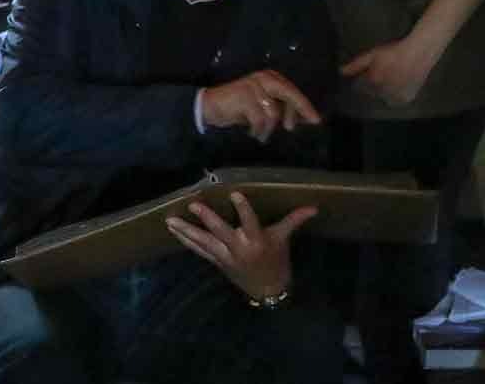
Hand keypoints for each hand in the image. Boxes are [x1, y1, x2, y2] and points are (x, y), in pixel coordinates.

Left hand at [166, 191, 316, 301]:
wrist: (267, 290)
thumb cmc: (276, 261)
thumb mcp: (284, 239)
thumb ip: (294, 220)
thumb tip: (314, 207)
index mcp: (256, 240)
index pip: (249, 220)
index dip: (242, 208)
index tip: (234, 193)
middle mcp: (238, 248)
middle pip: (220, 231)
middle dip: (207, 218)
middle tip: (193, 205)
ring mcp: (225, 256)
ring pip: (203, 242)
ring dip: (186, 231)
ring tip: (170, 220)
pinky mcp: (217, 262)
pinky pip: (199, 251)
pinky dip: (187, 241)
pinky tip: (175, 232)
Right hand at [199, 69, 321, 141]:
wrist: (210, 107)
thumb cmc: (239, 108)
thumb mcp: (262, 108)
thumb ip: (280, 109)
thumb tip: (302, 119)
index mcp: (271, 78)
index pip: (292, 91)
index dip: (304, 106)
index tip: (315, 120)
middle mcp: (264, 78)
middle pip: (289, 94)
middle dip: (299, 111)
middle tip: (297, 127)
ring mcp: (254, 86)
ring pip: (273, 112)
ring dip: (268, 128)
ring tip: (261, 134)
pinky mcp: (244, 96)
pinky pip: (260, 118)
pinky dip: (258, 129)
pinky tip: (252, 132)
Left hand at [339, 32, 440, 106]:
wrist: (419, 52)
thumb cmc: (394, 52)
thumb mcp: (372, 55)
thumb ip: (356, 65)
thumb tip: (341, 72)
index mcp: (372, 83)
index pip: (359, 87)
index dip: (363, 79)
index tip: (368, 73)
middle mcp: (382, 93)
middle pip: (372, 93)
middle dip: (374, 85)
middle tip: (384, 72)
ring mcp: (395, 98)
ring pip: (384, 97)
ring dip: (384, 90)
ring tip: (392, 76)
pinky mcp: (406, 99)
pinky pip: (396, 99)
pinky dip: (396, 93)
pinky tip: (400, 82)